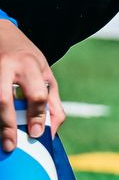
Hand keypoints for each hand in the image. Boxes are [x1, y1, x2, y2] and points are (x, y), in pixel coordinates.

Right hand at [0, 18, 59, 153]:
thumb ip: (52, 102)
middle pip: (4, 99)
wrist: (3, 34)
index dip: (37, 116)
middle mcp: (7, 67)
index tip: (37, 134)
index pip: (36, 94)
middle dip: (8, 124)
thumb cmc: (28, 59)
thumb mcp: (46, 75)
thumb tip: (51, 132)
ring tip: (2, 140)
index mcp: (30, 66)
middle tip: (11, 145)